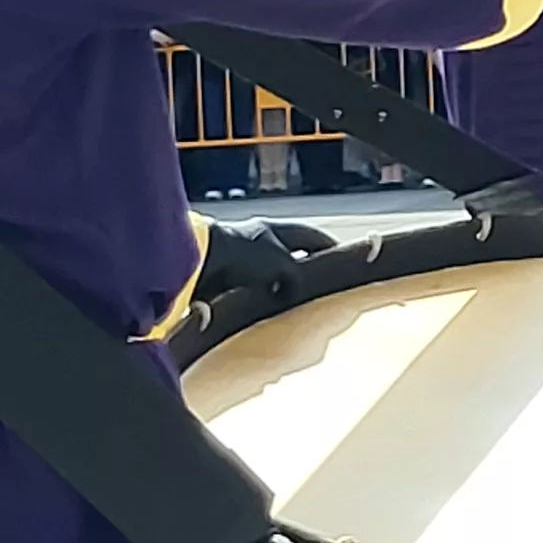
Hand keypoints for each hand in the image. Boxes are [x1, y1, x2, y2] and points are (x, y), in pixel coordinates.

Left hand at [193, 216, 331, 305]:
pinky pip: (251, 290)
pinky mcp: (223, 278)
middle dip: (305, 268)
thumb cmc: (241, 257)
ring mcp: (239, 259)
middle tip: (321, 286)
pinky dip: (261, 299)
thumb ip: (297, 277)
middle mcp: (258, 241)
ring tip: (295, 304)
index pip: (311, 236)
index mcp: (274, 230)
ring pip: (270, 274)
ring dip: (280, 287)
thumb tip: (298, 291)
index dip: (330, 246)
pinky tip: (267, 312)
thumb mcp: (280, 265)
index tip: (348, 258)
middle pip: (290, 254)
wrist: (194, 265)